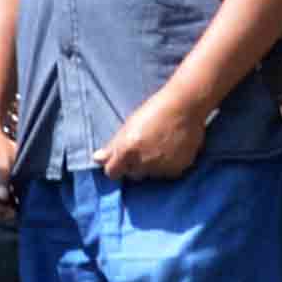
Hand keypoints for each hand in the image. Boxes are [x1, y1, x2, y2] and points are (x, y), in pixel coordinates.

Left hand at [94, 85, 211, 181]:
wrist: (185, 106)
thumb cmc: (154, 111)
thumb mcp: (129, 125)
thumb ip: (113, 146)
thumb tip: (97, 159)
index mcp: (126, 150)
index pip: (112, 173)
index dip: (115, 167)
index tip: (121, 160)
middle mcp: (142, 162)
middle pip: (132, 174)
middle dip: (135, 165)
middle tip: (145, 147)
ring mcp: (160, 168)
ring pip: (151, 175)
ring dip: (152, 166)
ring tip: (160, 146)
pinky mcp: (177, 170)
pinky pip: (167, 174)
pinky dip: (168, 166)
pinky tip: (172, 150)